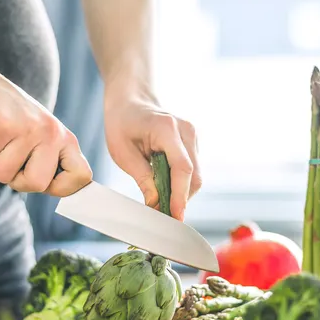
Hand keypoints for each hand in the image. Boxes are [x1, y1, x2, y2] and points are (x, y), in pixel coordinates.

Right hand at [0, 63, 92, 195]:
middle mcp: (51, 133)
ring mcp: (27, 129)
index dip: (62, 188)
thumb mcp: (40, 136)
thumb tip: (54, 190)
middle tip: (8, 161)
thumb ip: (49, 160)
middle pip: (38, 184)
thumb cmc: (10, 116)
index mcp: (64, 138)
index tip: (44, 183)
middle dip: (16, 180)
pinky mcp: (1, 126)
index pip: (81, 176)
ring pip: (4, 175)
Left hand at [104, 94, 201, 220]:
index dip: (180, 196)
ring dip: (182, 194)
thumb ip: (143, 178)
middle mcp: (187, 130)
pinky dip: (181, 185)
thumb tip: (156, 204)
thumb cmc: (122, 123)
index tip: (175, 217)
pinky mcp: (192, 144)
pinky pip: (192, 170)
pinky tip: (166, 191)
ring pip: (196, 176)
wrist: (131, 101)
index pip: (182, 168)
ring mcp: (193, 136)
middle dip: (181, 200)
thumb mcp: (123, 153)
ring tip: (162, 206)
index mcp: (167, 128)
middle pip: (194, 176)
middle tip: (164, 218)